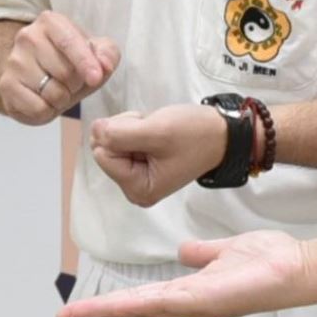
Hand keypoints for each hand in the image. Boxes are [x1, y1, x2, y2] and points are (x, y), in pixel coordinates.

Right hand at [0, 11, 117, 127]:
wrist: (30, 77)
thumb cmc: (66, 63)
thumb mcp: (93, 54)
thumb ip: (107, 54)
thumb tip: (105, 65)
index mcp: (51, 22)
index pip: (69, 41)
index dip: (85, 62)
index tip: (95, 78)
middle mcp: (28, 36)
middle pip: (65, 72)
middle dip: (76, 85)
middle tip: (70, 82)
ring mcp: (14, 61)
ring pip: (52, 93)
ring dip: (62, 99)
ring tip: (56, 91)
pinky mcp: (6, 85)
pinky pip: (38, 108)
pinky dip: (47, 111)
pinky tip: (42, 100)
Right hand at [59, 230, 307, 316]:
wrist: (297, 269)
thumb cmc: (269, 262)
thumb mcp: (226, 253)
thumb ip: (204, 254)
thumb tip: (184, 252)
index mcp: (190, 293)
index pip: (142, 299)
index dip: (111, 303)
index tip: (82, 306)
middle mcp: (187, 305)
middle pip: (133, 310)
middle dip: (97, 313)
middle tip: (63, 316)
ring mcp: (195, 306)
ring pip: (141, 310)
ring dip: (107, 312)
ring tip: (75, 314)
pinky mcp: (206, 301)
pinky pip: (165, 302)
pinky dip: (138, 305)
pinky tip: (116, 306)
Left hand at [88, 104, 229, 206]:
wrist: (222, 133)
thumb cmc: (194, 134)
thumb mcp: (156, 131)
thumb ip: (119, 133)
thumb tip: (94, 129)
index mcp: (139, 189)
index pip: (103, 155)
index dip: (119, 134)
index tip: (146, 130)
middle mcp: (135, 189)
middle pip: (106, 149)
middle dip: (125, 131)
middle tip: (153, 129)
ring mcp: (138, 177)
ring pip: (113, 142)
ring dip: (132, 127)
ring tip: (158, 130)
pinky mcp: (142, 165)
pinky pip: (123, 141)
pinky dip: (136, 129)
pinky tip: (156, 131)